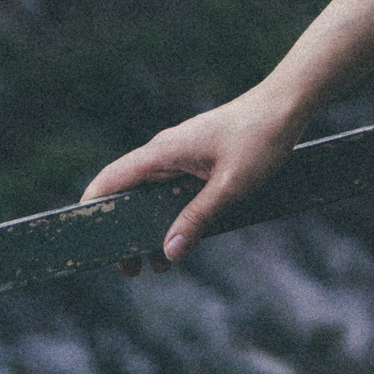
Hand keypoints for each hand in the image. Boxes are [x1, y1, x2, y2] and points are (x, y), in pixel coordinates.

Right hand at [81, 84, 305, 270]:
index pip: (109, 181)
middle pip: (126, 194)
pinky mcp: (197, 158)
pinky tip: (181, 240)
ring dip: (148, 228)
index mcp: (162, 152)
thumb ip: (198, 217)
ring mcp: (180, 154)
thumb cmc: (261, 137)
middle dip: (121, 232)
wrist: (288, 104)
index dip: (90, 210)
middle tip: (129, 269)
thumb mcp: (230, 184)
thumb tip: (167, 252)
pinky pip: (172, 190)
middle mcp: (164, 152)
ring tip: (156, 266)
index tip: (85, 243)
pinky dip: (169, 215)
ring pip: (150, 195)